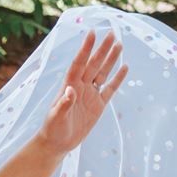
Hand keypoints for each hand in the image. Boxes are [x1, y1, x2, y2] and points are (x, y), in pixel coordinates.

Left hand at [37, 31, 127, 156]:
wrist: (57, 143)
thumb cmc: (52, 129)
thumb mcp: (56, 118)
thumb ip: (63, 104)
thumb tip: (70, 91)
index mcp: (69, 86)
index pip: (79, 63)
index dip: (85, 49)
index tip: (91, 33)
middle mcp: (80, 87)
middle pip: (93, 64)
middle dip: (102, 49)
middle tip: (112, 33)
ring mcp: (90, 94)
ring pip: (102, 73)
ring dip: (110, 59)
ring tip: (119, 44)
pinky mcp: (98, 105)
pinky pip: (110, 88)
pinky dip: (118, 78)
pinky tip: (125, 67)